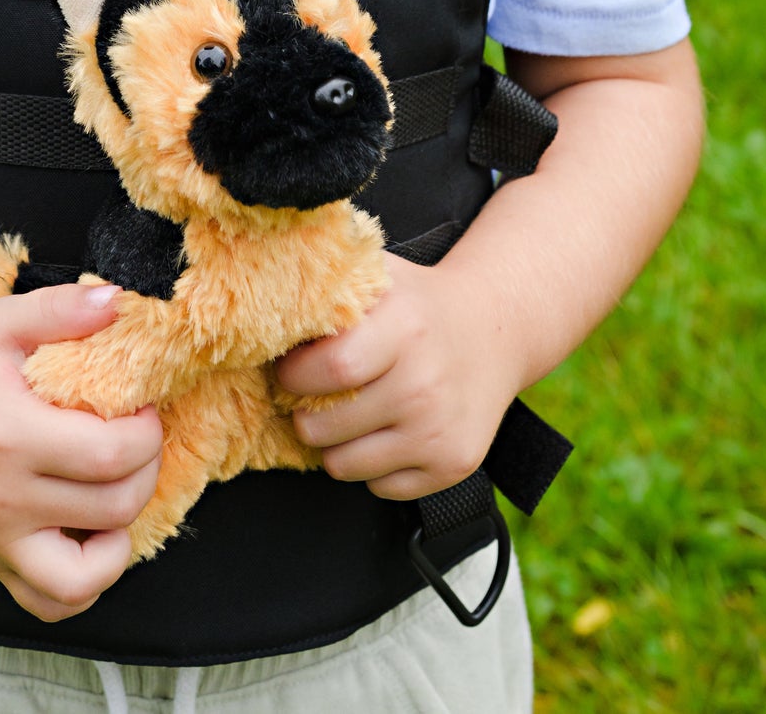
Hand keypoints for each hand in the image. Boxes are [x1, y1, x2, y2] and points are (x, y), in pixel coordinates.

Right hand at [0, 280, 163, 621]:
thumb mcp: (2, 320)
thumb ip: (62, 308)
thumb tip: (119, 300)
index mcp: (11, 435)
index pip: (109, 454)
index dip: (146, 433)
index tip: (142, 408)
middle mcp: (4, 497)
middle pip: (111, 508)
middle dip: (146, 470)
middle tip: (139, 439)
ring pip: (84, 578)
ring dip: (121, 537)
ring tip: (118, 492)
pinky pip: (49, 603)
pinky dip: (85, 584)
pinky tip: (92, 536)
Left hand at [274, 256, 518, 499]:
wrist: (496, 329)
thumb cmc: (420, 303)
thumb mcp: (380, 277)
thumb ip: (329, 283)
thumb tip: (269, 287)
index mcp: (404, 329)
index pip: (330, 369)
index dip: (294, 375)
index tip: (288, 370)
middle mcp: (424, 384)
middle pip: (327, 427)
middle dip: (303, 417)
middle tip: (309, 400)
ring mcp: (440, 431)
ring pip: (346, 465)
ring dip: (334, 445)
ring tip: (347, 415)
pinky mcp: (453, 464)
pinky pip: (380, 487)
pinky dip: (372, 466)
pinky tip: (384, 432)